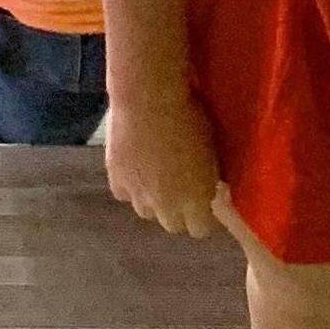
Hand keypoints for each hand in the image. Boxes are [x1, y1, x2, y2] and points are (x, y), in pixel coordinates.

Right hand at [105, 86, 222, 235]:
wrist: (149, 100)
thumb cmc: (191, 116)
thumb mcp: (212, 147)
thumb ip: (209, 175)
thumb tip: (211, 184)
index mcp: (196, 198)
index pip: (200, 229)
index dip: (203, 216)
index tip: (205, 200)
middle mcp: (166, 205)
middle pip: (173, 225)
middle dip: (178, 212)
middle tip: (181, 188)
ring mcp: (139, 196)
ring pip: (146, 212)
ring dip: (153, 199)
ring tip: (156, 175)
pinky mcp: (117, 181)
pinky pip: (124, 193)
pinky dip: (130, 184)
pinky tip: (135, 165)